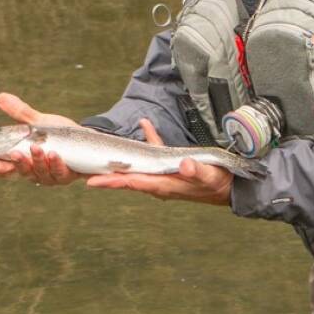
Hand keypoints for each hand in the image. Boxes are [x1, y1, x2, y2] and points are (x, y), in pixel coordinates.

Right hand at [0, 92, 81, 186]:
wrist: (87, 139)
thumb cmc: (59, 134)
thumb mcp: (38, 123)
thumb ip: (20, 113)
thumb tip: (0, 97)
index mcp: (25, 161)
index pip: (6, 168)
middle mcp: (36, 172)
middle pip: (23, 172)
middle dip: (19, 163)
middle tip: (16, 153)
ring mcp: (52, 176)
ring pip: (42, 174)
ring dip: (38, 162)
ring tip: (37, 148)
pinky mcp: (68, 175)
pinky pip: (61, 174)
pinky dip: (57, 165)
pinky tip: (55, 155)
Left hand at [87, 119, 232, 206]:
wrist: (229, 188)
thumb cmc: (218, 183)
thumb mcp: (209, 177)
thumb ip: (196, 170)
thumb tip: (183, 163)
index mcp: (165, 185)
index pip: (133, 183)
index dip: (113, 181)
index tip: (93, 181)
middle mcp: (160, 183)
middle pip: (128, 179)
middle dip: (107, 176)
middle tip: (83, 172)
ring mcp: (164, 177)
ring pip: (137, 170)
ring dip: (120, 165)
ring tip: (101, 158)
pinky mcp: (170, 169)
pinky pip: (154, 155)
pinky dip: (149, 142)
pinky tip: (145, 125)